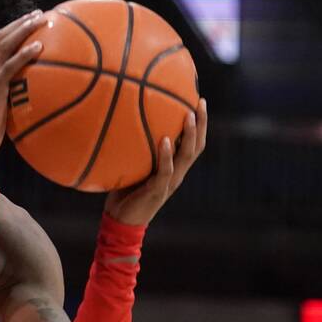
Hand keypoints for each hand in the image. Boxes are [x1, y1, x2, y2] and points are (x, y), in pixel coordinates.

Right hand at [0, 9, 46, 165]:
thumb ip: (10, 96)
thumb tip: (30, 96)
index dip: (14, 30)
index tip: (30, 22)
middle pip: (2, 37)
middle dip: (21, 23)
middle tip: (39, 14)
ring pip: (5, 45)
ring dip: (24, 30)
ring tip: (41, 20)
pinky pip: (10, 66)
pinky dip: (24, 54)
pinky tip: (39, 47)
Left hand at [105, 98, 206, 225]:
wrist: (121, 221)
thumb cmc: (125, 191)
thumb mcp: (134, 166)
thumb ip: (137, 150)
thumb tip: (125, 122)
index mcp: (175, 168)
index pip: (194, 143)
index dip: (200, 124)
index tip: (199, 100)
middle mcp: (177, 174)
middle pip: (197, 146)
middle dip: (201, 124)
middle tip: (200, 102)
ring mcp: (169, 183)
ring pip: (186, 156)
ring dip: (189, 135)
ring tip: (188, 115)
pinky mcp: (157, 191)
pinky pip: (165, 170)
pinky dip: (166, 155)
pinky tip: (165, 140)